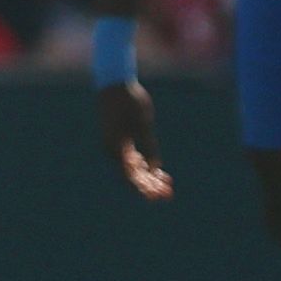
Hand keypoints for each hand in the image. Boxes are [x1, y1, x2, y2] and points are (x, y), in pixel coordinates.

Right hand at [99, 82, 171, 199]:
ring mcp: (113, 144)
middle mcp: (112, 150)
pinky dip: (141, 164)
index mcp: (116, 148)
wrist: (114, 83)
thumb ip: (150, 148)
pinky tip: (154, 169)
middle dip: (149, 185)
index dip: (145, 189)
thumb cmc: (130, 103)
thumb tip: (155, 169)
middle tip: (168, 194)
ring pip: (131, 167)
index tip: (159, 197)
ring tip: (166, 182)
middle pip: (131, 175)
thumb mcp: (144, 126)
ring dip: (147, 176)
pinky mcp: (117, 138)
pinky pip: (128, 157)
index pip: (131, 177)